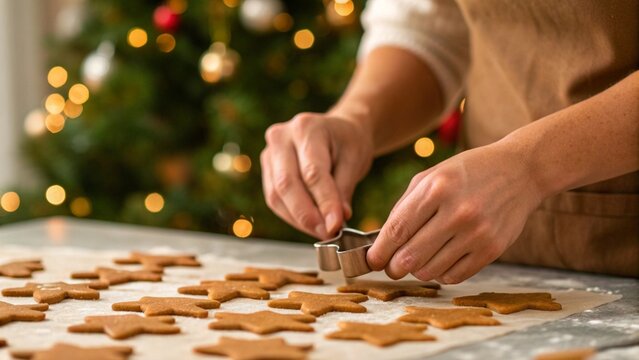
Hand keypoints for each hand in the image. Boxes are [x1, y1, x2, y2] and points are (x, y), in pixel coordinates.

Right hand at [261, 112, 372, 238]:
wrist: (337, 131)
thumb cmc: (347, 143)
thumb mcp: (354, 160)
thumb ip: (343, 191)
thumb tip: (334, 223)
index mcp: (307, 128)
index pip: (312, 172)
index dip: (324, 202)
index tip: (336, 226)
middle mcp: (281, 137)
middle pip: (287, 184)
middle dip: (307, 215)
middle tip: (327, 233)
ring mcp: (269, 152)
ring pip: (276, 195)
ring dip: (298, 219)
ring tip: (321, 231)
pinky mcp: (267, 169)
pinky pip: (274, 198)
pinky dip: (291, 215)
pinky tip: (310, 223)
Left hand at [366, 142, 543, 283]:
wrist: (520, 171)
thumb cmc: (468, 172)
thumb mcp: (431, 176)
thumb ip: (404, 206)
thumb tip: (383, 241)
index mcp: (436, 188)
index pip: (397, 230)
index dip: (379, 251)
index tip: (372, 261)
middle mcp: (457, 212)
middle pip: (410, 256)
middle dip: (394, 267)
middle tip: (392, 267)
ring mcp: (477, 233)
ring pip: (430, 271)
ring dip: (417, 271)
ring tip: (417, 261)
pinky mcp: (492, 249)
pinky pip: (454, 276)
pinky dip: (441, 274)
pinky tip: (440, 261)